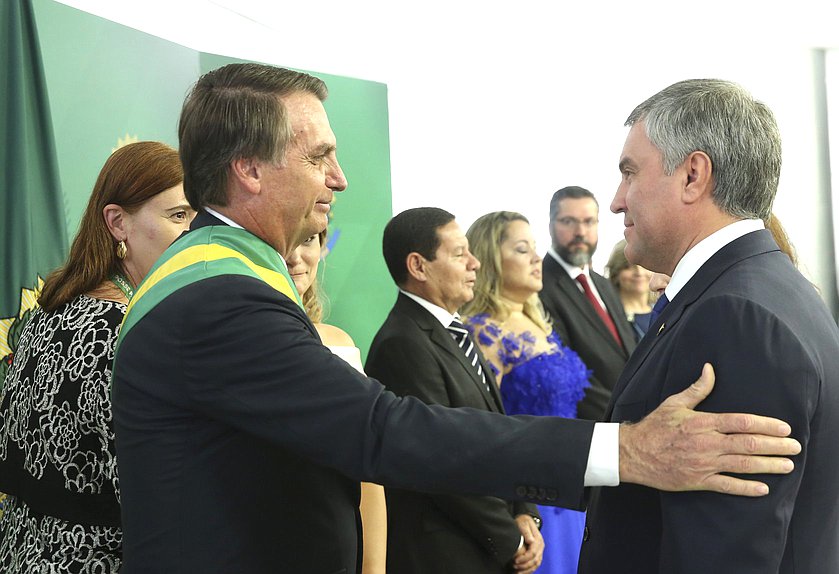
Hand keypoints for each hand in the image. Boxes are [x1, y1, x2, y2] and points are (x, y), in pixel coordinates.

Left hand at [511, 514, 543, 572]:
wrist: (525, 520)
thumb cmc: (523, 521)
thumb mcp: (523, 523)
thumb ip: (526, 532)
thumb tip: (531, 541)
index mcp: (538, 540)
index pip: (533, 553)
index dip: (524, 558)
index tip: (515, 560)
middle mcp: (540, 546)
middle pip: (535, 560)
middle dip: (524, 566)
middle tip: (514, 567)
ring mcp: (539, 550)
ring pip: (536, 564)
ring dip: (527, 570)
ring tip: (517, 572)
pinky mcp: (537, 553)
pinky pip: (535, 564)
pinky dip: (529, 569)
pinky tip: (522, 572)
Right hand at [619, 363, 800, 495]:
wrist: (633, 453)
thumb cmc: (654, 427)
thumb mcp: (674, 403)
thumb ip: (697, 388)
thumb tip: (710, 369)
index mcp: (703, 422)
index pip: (742, 422)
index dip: (767, 425)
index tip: (784, 428)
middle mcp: (707, 443)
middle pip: (748, 443)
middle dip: (775, 445)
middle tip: (795, 447)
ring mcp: (703, 463)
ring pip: (743, 465)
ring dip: (768, 465)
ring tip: (787, 465)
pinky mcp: (697, 481)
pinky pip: (727, 486)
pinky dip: (746, 488)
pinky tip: (763, 488)